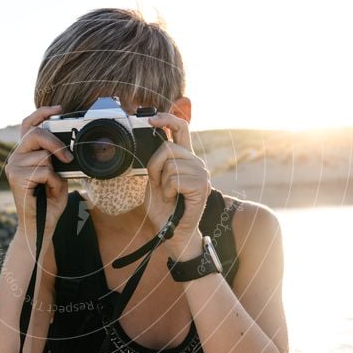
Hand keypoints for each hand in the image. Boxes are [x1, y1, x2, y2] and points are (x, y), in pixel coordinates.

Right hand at [5, 105, 73, 238]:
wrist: (40, 226)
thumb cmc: (49, 201)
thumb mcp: (58, 174)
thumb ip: (58, 159)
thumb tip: (68, 147)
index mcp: (25, 153)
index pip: (28, 125)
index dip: (42, 113)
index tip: (58, 109)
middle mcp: (15, 157)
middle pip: (36, 134)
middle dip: (56, 143)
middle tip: (68, 158)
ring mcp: (13, 167)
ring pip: (42, 156)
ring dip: (55, 172)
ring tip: (51, 185)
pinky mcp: (16, 178)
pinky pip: (43, 171)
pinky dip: (52, 182)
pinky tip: (47, 191)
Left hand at [144, 112, 210, 258]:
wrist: (172, 233)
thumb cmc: (164, 209)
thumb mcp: (154, 180)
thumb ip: (155, 162)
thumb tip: (152, 140)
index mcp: (185, 158)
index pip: (181, 128)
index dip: (167, 119)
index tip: (151, 119)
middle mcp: (196, 162)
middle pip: (168, 148)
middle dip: (155, 168)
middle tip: (160, 185)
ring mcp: (201, 173)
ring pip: (170, 165)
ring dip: (163, 183)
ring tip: (169, 195)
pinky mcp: (202, 186)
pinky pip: (175, 179)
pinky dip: (169, 191)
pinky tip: (175, 199)